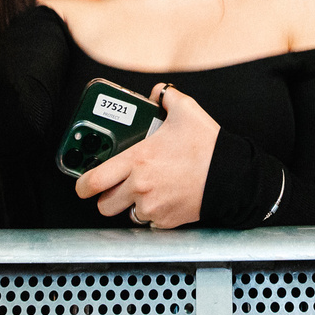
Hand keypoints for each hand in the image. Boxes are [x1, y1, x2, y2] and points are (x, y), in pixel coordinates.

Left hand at [74, 84, 219, 227]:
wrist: (232, 177)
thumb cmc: (207, 146)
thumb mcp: (186, 111)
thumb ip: (166, 97)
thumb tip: (157, 93)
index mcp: (137, 160)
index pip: (93, 181)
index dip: (82, 185)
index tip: (84, 183)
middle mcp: (139, 187)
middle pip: (104, 204)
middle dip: (106, 197)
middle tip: (115, 186)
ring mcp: (152, 207)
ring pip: (127, 214)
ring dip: (131, 205)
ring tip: (144, 190)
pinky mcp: (166, 222)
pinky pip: (149, 221)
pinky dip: (152, 213)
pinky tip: (164, 198)